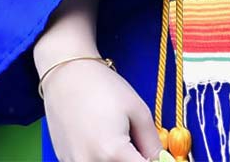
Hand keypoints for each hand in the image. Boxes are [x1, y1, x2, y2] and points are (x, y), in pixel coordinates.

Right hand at [41, 57, 162, 161]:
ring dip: (117, 161)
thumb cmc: (102, 86)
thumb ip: (151, 141)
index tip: (159, 158)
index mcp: (112, 152)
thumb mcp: (136, 109)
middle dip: (134, 160)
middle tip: (138, 147)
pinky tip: (102, 141)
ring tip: (118, 139)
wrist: (66, 76)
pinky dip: (101, 159)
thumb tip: (162, 161)